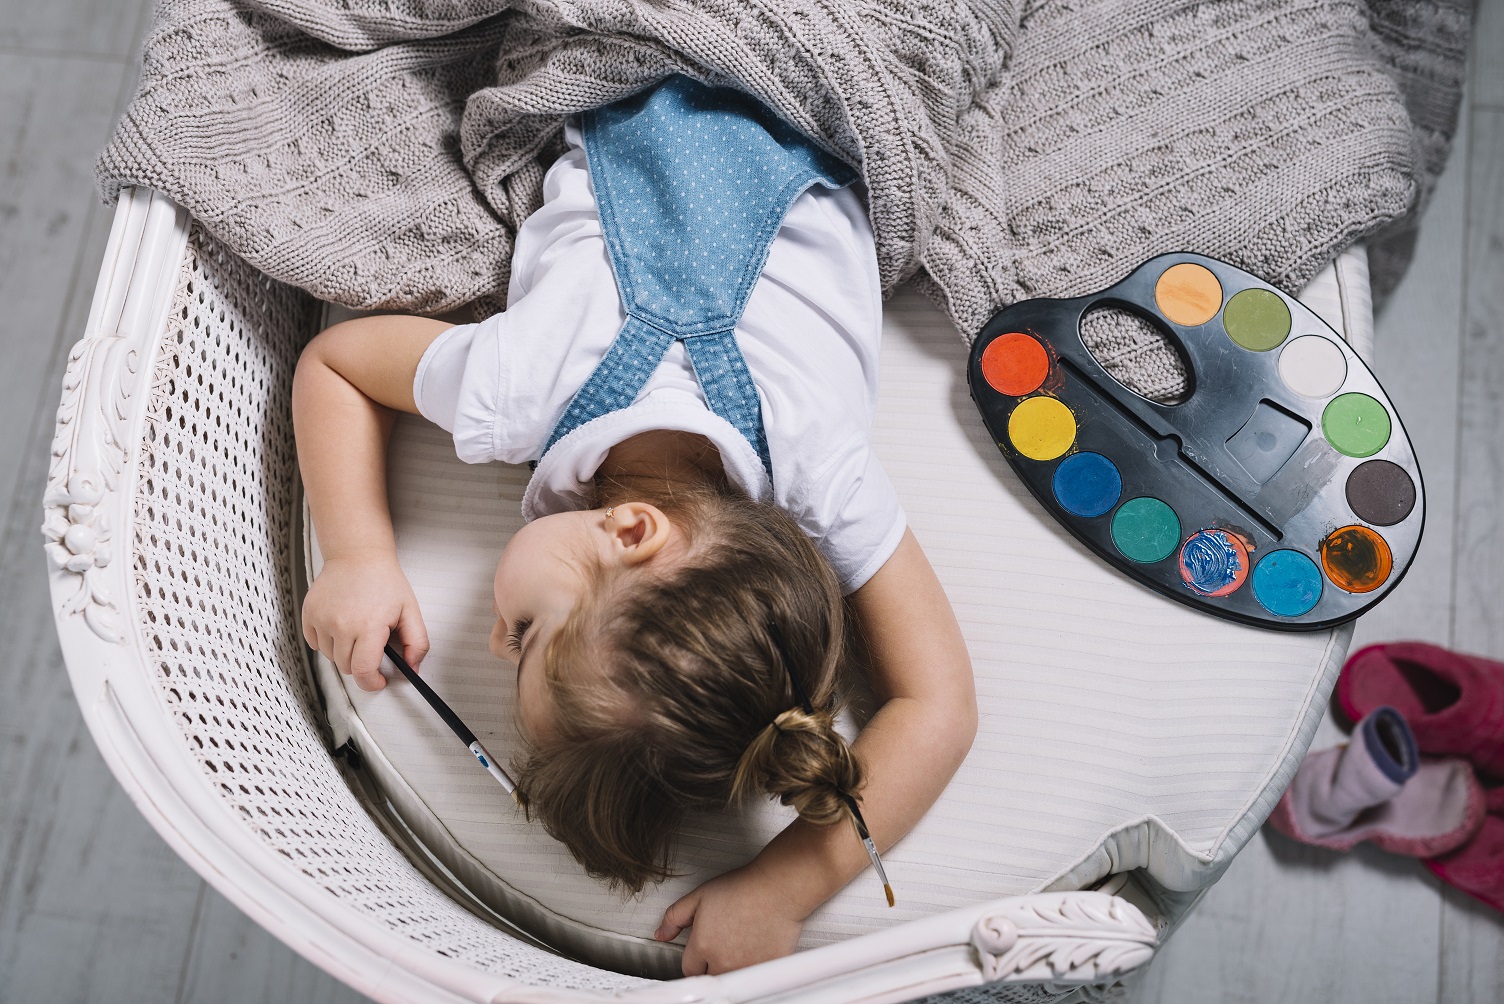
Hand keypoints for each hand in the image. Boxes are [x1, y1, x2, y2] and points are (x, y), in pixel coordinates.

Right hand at [302, 551, 428, 690]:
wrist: (357, 555)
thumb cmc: (384, 581)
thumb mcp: (410, 610)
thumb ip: (417, 643)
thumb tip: (413, 668)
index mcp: (368, 626)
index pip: (363, 672)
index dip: (372, 683)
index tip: (378, 681)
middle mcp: (341, 625)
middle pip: (347, 668)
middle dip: (361, 664)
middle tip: (372, 644)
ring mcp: (322, 620)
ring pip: (331, 657)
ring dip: (344, 652)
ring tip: (357, 630)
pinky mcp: (309, 614)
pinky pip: (315, 643)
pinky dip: (327, 641)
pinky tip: (340, 625)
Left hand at [655, 862, 806, 975]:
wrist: (778, 888)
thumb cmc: (745, 889)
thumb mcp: (699, 895)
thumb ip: (675, 916)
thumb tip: (661, 933)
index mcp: (703, 945)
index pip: (688, 968)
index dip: (694, 958)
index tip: (702, 952)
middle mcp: (723, 961)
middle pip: (708, 977)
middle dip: (710, 966)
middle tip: (721, 947)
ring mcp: (745, 968)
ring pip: (730, 980)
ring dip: (730, 969)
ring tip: (738, 948)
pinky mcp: (766, 970)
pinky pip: (754, 980)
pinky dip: (752, 970)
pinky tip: (754, 952)